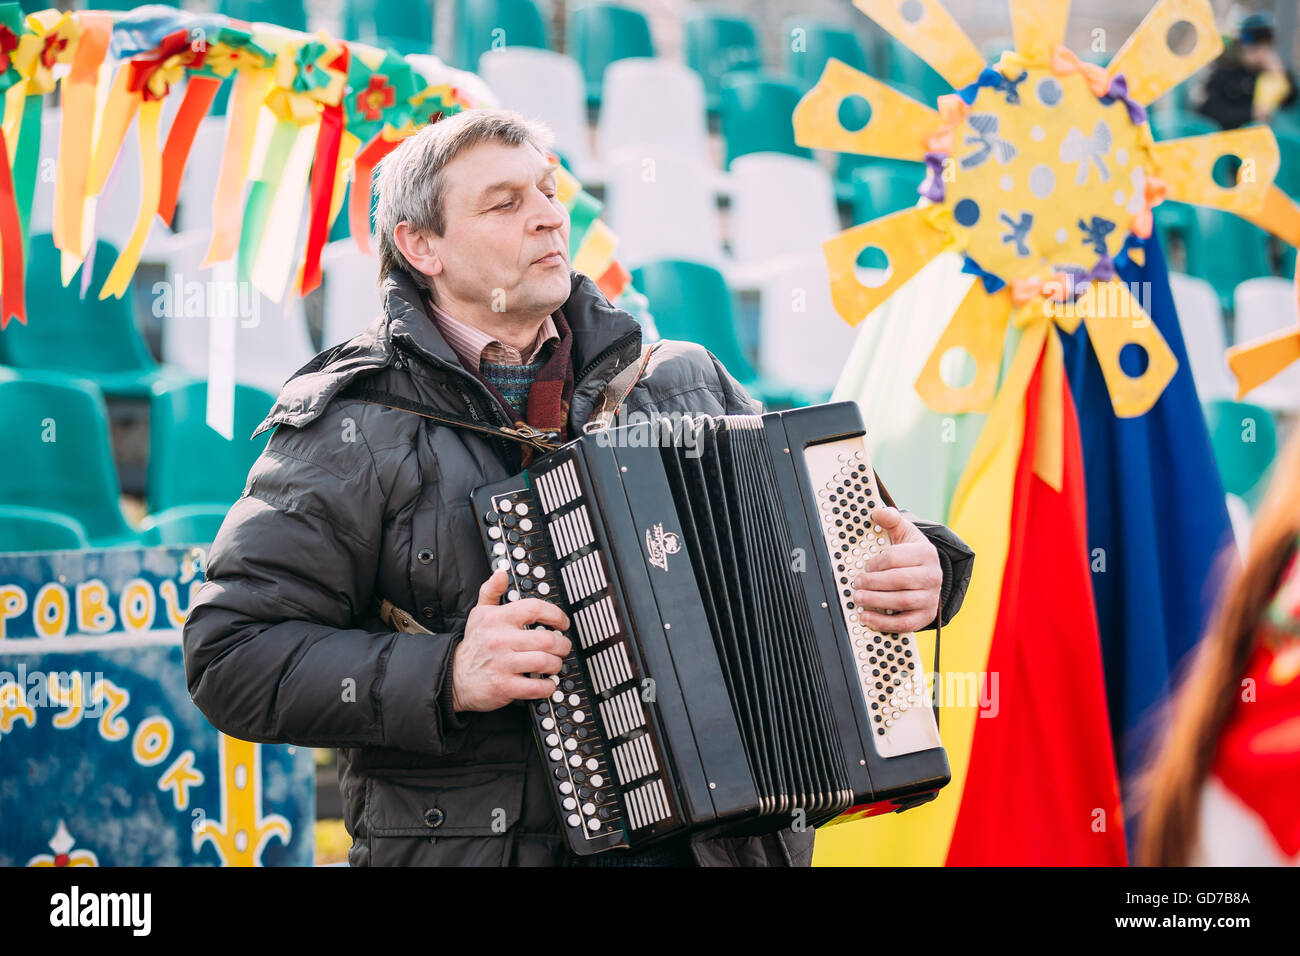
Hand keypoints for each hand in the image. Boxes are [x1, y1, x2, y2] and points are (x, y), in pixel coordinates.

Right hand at [451, 569, 571, 711]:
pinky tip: (548, 682)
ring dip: (557, 664)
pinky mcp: (504, 687)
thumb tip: (500, 573)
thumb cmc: (474, 644)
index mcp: (498, 619)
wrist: (454, 676)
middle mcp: (501, 640)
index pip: (535, 608)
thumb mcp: (479, 613)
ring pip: (545, 662)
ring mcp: (503, 664)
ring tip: (555, 663)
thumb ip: (491, 591)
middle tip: (563, 646)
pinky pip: (536, 687)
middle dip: (562, 644)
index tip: (562, 622)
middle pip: (546, 639)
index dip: (556, 615)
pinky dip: (548, 686)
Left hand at [850, 506, 941, 633]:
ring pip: (901, 602)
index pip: (896, 558)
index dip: (876, 563)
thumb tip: (878, 512)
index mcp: (926, 553)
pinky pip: (905, 623)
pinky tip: (867, 617)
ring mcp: (930, 597)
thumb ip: (891, 520)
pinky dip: (884, 622)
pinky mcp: (926, 615)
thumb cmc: (911, 552)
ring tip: (858, 598)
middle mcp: (932, 576)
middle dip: (873, 583)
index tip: (865, 565)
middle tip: (856, 583)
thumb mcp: (904, 532)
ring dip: (876, 601)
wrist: (928, 572)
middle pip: (898, 581)